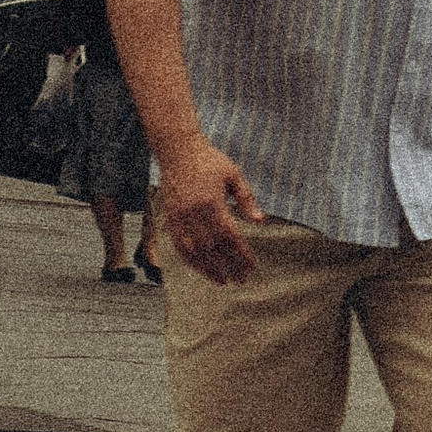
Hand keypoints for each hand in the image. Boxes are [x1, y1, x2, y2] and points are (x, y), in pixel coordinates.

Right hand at [156, 140, 264, 284]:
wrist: (178, 150)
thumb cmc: (210, 160)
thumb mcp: (234, 175)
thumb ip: (247, 199)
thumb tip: (261, 221)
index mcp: (212, 202)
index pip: (229, 236)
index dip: (241, 254)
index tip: (252, 266)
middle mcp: (193, 213)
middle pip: (213, 248)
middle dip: (228, 266)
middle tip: (241, 280)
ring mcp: (179, 217)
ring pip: (194, 250)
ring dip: (208, 268)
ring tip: (223, 281)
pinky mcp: (170, 218)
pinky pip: (178, 245)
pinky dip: (190, 260)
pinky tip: (201, 269)